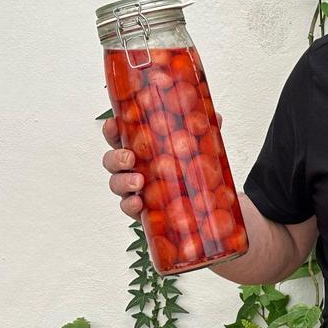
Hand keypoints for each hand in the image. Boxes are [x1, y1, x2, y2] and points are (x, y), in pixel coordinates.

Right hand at [101, 111, 223, 220]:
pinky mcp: (140, 210)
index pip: (120, 136)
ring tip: (139, 182)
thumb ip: (203, 135)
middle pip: (111, 160)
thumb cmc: (189, 173)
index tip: (113, 123)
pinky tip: (138, 203)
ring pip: (115, 183)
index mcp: (141, 149)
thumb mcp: (198, 152)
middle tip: (130, 158)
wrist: (201, 209)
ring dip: (123, 181)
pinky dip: (130, 204)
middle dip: (116, 157)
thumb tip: (215, 117)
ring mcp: (134, 190)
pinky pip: (127, 207)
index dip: (112, 130)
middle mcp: (133, 168)